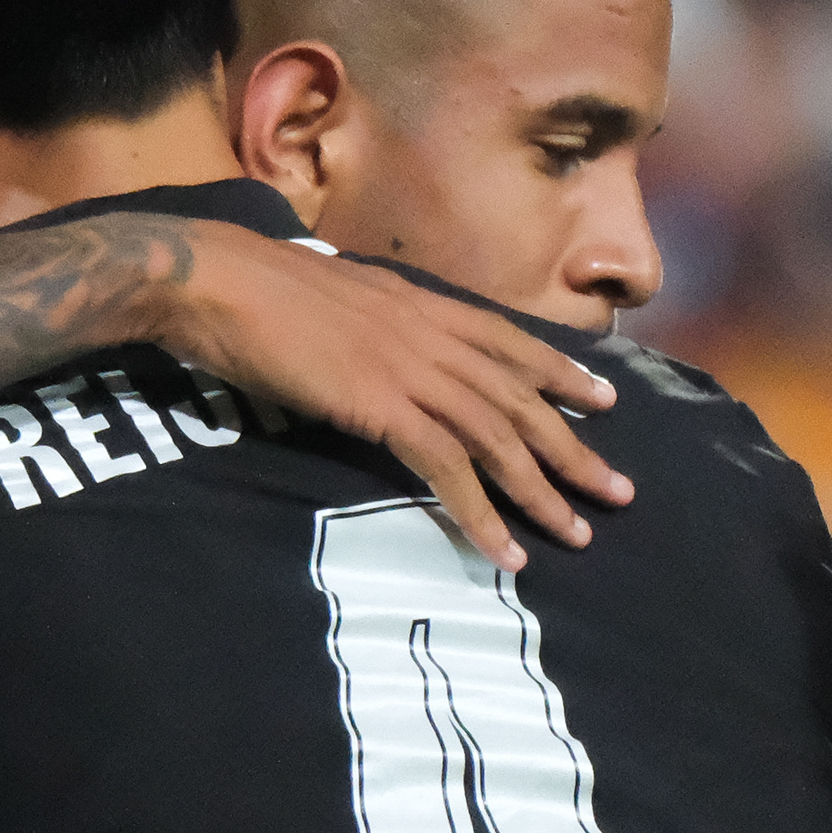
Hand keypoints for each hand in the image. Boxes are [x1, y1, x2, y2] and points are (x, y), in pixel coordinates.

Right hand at [170, 226, 635, 570]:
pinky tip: (504, 552)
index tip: (604, 400)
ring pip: (498, 439)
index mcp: (421, 303)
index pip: (510, 342)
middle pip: (522, 399)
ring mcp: (410, 370)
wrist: (212, 280)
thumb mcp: (337, 297)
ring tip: (576, 535)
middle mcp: (430, 334)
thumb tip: (386, 345)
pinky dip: (480, 515)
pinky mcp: (381, 407)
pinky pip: (447, 469)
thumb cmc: (254, 289)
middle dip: (575, 449)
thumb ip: (376, 322)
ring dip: (541, 493)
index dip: (562, 373)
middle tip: (619, 492)